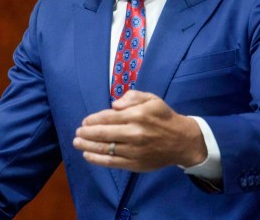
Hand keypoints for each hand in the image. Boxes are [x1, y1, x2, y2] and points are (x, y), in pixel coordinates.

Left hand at [72, 90, 206, 171]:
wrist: (182, 141)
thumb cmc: (163, 117)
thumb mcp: (152, 99)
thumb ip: (132, 97)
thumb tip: (114, 104)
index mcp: (137, 115)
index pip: (108, 117)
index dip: (93, 120)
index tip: (84, 122)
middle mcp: (134, 133)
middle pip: (103, 134)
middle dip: (86, 133)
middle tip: (77, 133)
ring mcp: (134, 150)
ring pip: (105, 149)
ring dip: (87, 146)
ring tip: (77, 143)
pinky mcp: (135, 164)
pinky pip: (112, 162)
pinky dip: (97, 159)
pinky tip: (87, 155)